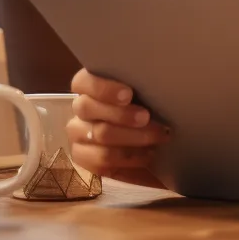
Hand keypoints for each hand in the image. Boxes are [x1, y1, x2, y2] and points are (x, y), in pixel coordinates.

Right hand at [67, 68, 169, 187]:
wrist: (152, 139)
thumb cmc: (150, 105)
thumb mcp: (148, 91)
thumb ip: (144, 84)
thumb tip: (159, 78)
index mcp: (91, 85)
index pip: (83, 81)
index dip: (103, 88)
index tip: (128, 94)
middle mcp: (81, 108)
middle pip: (88, 108)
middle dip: (121, 114)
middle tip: (147, 117)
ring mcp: (78, 134)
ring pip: (98, 135)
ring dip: (131, 137)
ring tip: (157, 137)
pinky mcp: (84, 158)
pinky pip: (100, 161)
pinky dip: (128, 158)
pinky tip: (148, 155)